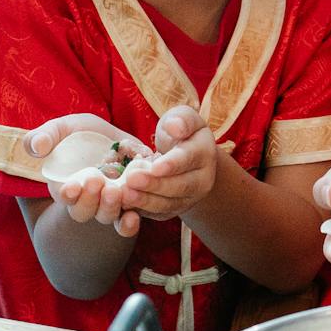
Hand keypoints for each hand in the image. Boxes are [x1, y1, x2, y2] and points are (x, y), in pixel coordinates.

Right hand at [27, 113, 140, 237]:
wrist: (108, 136)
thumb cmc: (77, 133)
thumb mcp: (60, 129)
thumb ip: (43, 137)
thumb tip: (37, 147)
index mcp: (66, 186)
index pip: (65, 196)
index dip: (67, 194)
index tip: (71, 186)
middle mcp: (87, 200)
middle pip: (84, 212)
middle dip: (89, 200)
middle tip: (95, 181)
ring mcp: (109, 202)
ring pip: (107, 216)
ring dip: (110, 207)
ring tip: (116, 191)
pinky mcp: (130, 200)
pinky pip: (128, 220)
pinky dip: (129, 223)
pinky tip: (133, 215)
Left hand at [121, 105, 217, 221]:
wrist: (186, 155)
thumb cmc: (180, 131)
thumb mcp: (182, 117)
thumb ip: (181, 119)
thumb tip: (176, 128)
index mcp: (204, 153)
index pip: (189, 159)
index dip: (172, 164)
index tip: (154, 166)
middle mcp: (202, 179)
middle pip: (180, 186)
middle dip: (155, 185)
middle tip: (131, 180)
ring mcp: (190, 198)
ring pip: (169, 204)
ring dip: (146, 201)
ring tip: (125, 195)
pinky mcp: (175, 209)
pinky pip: (160, 214)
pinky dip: (143, 211)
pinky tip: (125, 205)